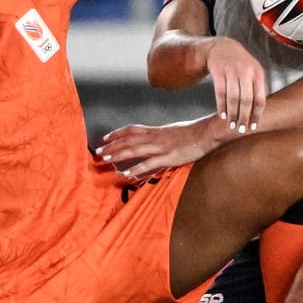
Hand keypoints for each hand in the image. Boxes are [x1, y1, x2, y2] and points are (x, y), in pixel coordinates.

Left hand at [96, 119, 220, 179]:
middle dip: (111, 146)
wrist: (204, 133)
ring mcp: (160, 147)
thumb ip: (159, 136)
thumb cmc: (190, 133)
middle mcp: (154, 137)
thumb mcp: (171, 131)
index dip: (117, 133)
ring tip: (105, 159)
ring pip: (133, 149)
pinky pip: (148, 163)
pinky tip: (126, 173)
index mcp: (155, 131)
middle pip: (128, 140)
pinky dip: (136, 168)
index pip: (131, 130)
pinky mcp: (167, 157)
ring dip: (117, 154)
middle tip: (98, 151)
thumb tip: (151, 140)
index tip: (105, 138)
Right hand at [207, 37, 264, 133]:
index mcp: (258, 74)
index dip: (256, 114)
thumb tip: (258, 112)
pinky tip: (222, 114)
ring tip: (231, 124)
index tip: (253, 126)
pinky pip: (220, 93)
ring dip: (232, 114)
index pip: (260, 99)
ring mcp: (231, 71)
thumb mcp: (253, 71)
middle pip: (246, 100)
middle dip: (244, 117)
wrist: (222, 47)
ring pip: (232, 98)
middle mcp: (246, 72)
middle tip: (241, 129)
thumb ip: (257, 88)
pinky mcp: (218, 71)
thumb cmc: (240, 63)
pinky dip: (221, 105)